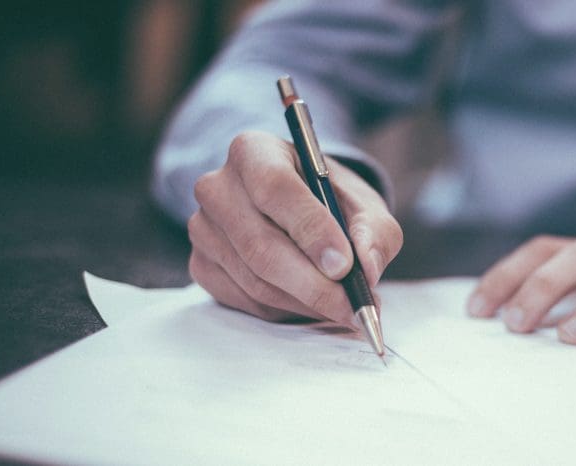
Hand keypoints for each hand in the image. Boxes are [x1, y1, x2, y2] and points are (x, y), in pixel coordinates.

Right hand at [187, 130, 401, 324]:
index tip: (344, 265)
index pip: (275, 188)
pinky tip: (313, 304)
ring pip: (255, 280)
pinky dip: (287, 310)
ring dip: (306, 302)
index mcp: (254, 151)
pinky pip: (246, 300)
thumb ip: (374, 231)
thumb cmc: (331, 201)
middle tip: (353, 306)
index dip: (311, 230)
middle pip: (261, 245)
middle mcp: (218, 186)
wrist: (300, 209)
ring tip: (344, 308)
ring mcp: (203, 228)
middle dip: (314, 284)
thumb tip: (367, 267)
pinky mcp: (202, 265)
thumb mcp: (364, 205)